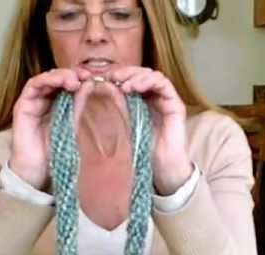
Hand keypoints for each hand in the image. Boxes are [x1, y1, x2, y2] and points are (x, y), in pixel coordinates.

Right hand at [10, 68, 91, 189]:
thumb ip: (82, 108)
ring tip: (75, 80)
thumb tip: (92, 85)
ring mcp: (35, 102)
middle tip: (87, 76)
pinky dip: (47, 80)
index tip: (98, 80)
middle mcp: (48, 101)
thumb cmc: (59, 153)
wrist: (38, 172)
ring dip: (62, 75)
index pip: (73, 86)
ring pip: (47, 78)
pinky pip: (33, 85)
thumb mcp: (77, 128)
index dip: (85, 80)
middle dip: (75, 74)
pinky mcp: (23, 105)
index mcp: (63, 107)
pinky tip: (61, 82)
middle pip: (60, 79)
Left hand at [111, 67, 192, 194]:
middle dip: (123, 73)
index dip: (113, 77)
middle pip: (137, 74)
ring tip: (122, 84)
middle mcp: (151, 99)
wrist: (161, 170)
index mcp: (136, 103)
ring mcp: (163, 100)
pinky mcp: (174, 104)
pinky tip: (134, 87)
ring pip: (150, 75)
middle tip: (110, 77)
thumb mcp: (117, 129)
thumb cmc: (138, 153)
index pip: (126, 80)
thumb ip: (108, 113)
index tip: (99, 80)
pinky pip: (163, 84)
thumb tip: (89, 95)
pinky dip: (148, 81)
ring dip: (135, 75)